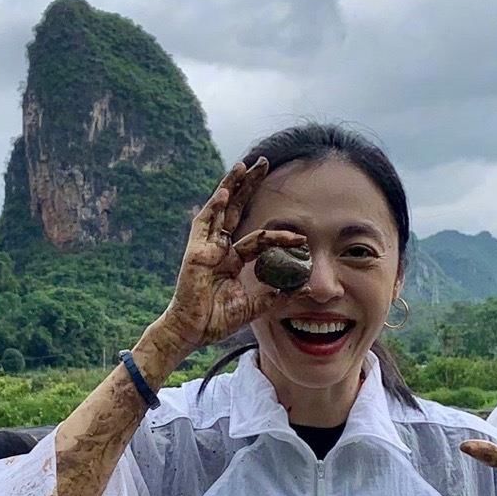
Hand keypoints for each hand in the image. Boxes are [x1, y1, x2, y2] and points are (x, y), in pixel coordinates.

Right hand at [154, 158, 307, 356]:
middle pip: (235, 210)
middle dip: (248, 187)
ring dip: (231, 186)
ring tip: (243, 165)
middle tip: (263, 163)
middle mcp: (219, 248)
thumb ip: (275, 294)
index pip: (260, 238)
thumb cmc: (217, 320)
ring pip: (219, 209)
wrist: (193, 332)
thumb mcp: (254, 305)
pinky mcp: (195, 252)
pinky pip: (204, 224)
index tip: (301, 238)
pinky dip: (213, 207)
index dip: (280, 235)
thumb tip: (303, 288)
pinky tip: (224, 192)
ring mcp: (206, 247)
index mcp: (232, 260)